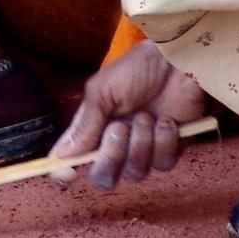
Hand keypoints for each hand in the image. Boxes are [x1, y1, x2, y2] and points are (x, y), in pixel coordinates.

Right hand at [48, 40, 207, 189]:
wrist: (176, 60)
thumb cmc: (137, 68)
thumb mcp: (103, 89)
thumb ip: (85, 124)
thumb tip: (62, 156)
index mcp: (94, 129)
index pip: (73, 160)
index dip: (66, 172)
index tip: (68, 173)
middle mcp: (116, 144)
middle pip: (103, 177)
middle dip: (111, 156)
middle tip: (119, 128)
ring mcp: (143, 148)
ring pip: (134, 173)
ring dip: (140, 143)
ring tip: (147, 116)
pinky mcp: (169, 149)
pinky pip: (162, 164)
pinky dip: (163, 141)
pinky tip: (166, 120)